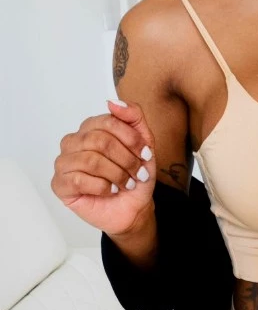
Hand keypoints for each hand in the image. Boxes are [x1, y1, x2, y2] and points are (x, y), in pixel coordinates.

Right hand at [51, 100, 155, 235]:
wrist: (133, 206)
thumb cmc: (135, 175)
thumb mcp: (144, 142)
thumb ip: (133, 116)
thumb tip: (113, 102)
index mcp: (91, 128)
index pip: (108, 121)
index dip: (131, 139)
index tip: (145, 154)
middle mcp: (74, 142)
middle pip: (99, 141)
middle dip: (126, 159)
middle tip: (137, 173)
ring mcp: (64, 162)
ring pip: (90, 161)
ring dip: (117, 175)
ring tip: (125, 183)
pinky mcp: (59, 184)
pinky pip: (79, 180)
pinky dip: (102, 187)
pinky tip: (109, 190)